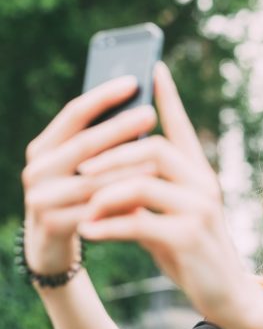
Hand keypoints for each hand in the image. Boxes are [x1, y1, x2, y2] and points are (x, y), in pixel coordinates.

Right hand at [22, 76, 156, 275]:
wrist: (50, 247)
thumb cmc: (78, 198)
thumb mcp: (82, 169)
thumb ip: (100, 145)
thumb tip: (144, 109)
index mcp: (45, 147)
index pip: (74, 113)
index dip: (103, 96)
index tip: (134, 81)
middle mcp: (37, 168)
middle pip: (85, 144)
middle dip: (119, 128)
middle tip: (151, 114)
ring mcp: (41, 198)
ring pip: (92, 180)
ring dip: (126, 169)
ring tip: (158, 158)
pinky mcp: (51, 226)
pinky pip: (94, 211)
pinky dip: (122, 204)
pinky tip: (146, 198)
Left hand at [76, 62, 249, 319]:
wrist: (227, 293)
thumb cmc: (194, 252)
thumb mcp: (172, 215)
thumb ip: (148, 192)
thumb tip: (106, 176)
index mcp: (200, 175)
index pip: (183, 128)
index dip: (168, 98)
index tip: (155, 68)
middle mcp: (203, 185)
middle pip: (153, 149)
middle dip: (110, 156)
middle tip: (79, 169)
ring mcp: (199, 210)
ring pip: (142, 182)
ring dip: (104, 192)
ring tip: (82, 204)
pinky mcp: (189, 237)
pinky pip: (138, 221)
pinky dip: (108, 226)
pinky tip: (90, 232)